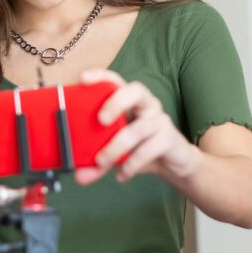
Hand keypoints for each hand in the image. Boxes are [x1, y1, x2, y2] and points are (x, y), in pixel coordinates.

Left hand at [74, 69, 200, 185]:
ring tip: (101, 162)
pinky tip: (122, 175)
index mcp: (129, 101)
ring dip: (116, 147)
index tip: (82, 80)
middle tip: (100, 120)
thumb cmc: (140, 148)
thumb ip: (97, 162)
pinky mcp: (169, 139)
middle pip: (135, 91)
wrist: (172, 164)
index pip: (116, 81)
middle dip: (116, 102)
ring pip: (139, 128)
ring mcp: (160, 120)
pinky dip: (132, 164)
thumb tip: (79, 176)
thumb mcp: (116, 152)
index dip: (100, 77)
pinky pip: (149, 149)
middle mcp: (146, 105)